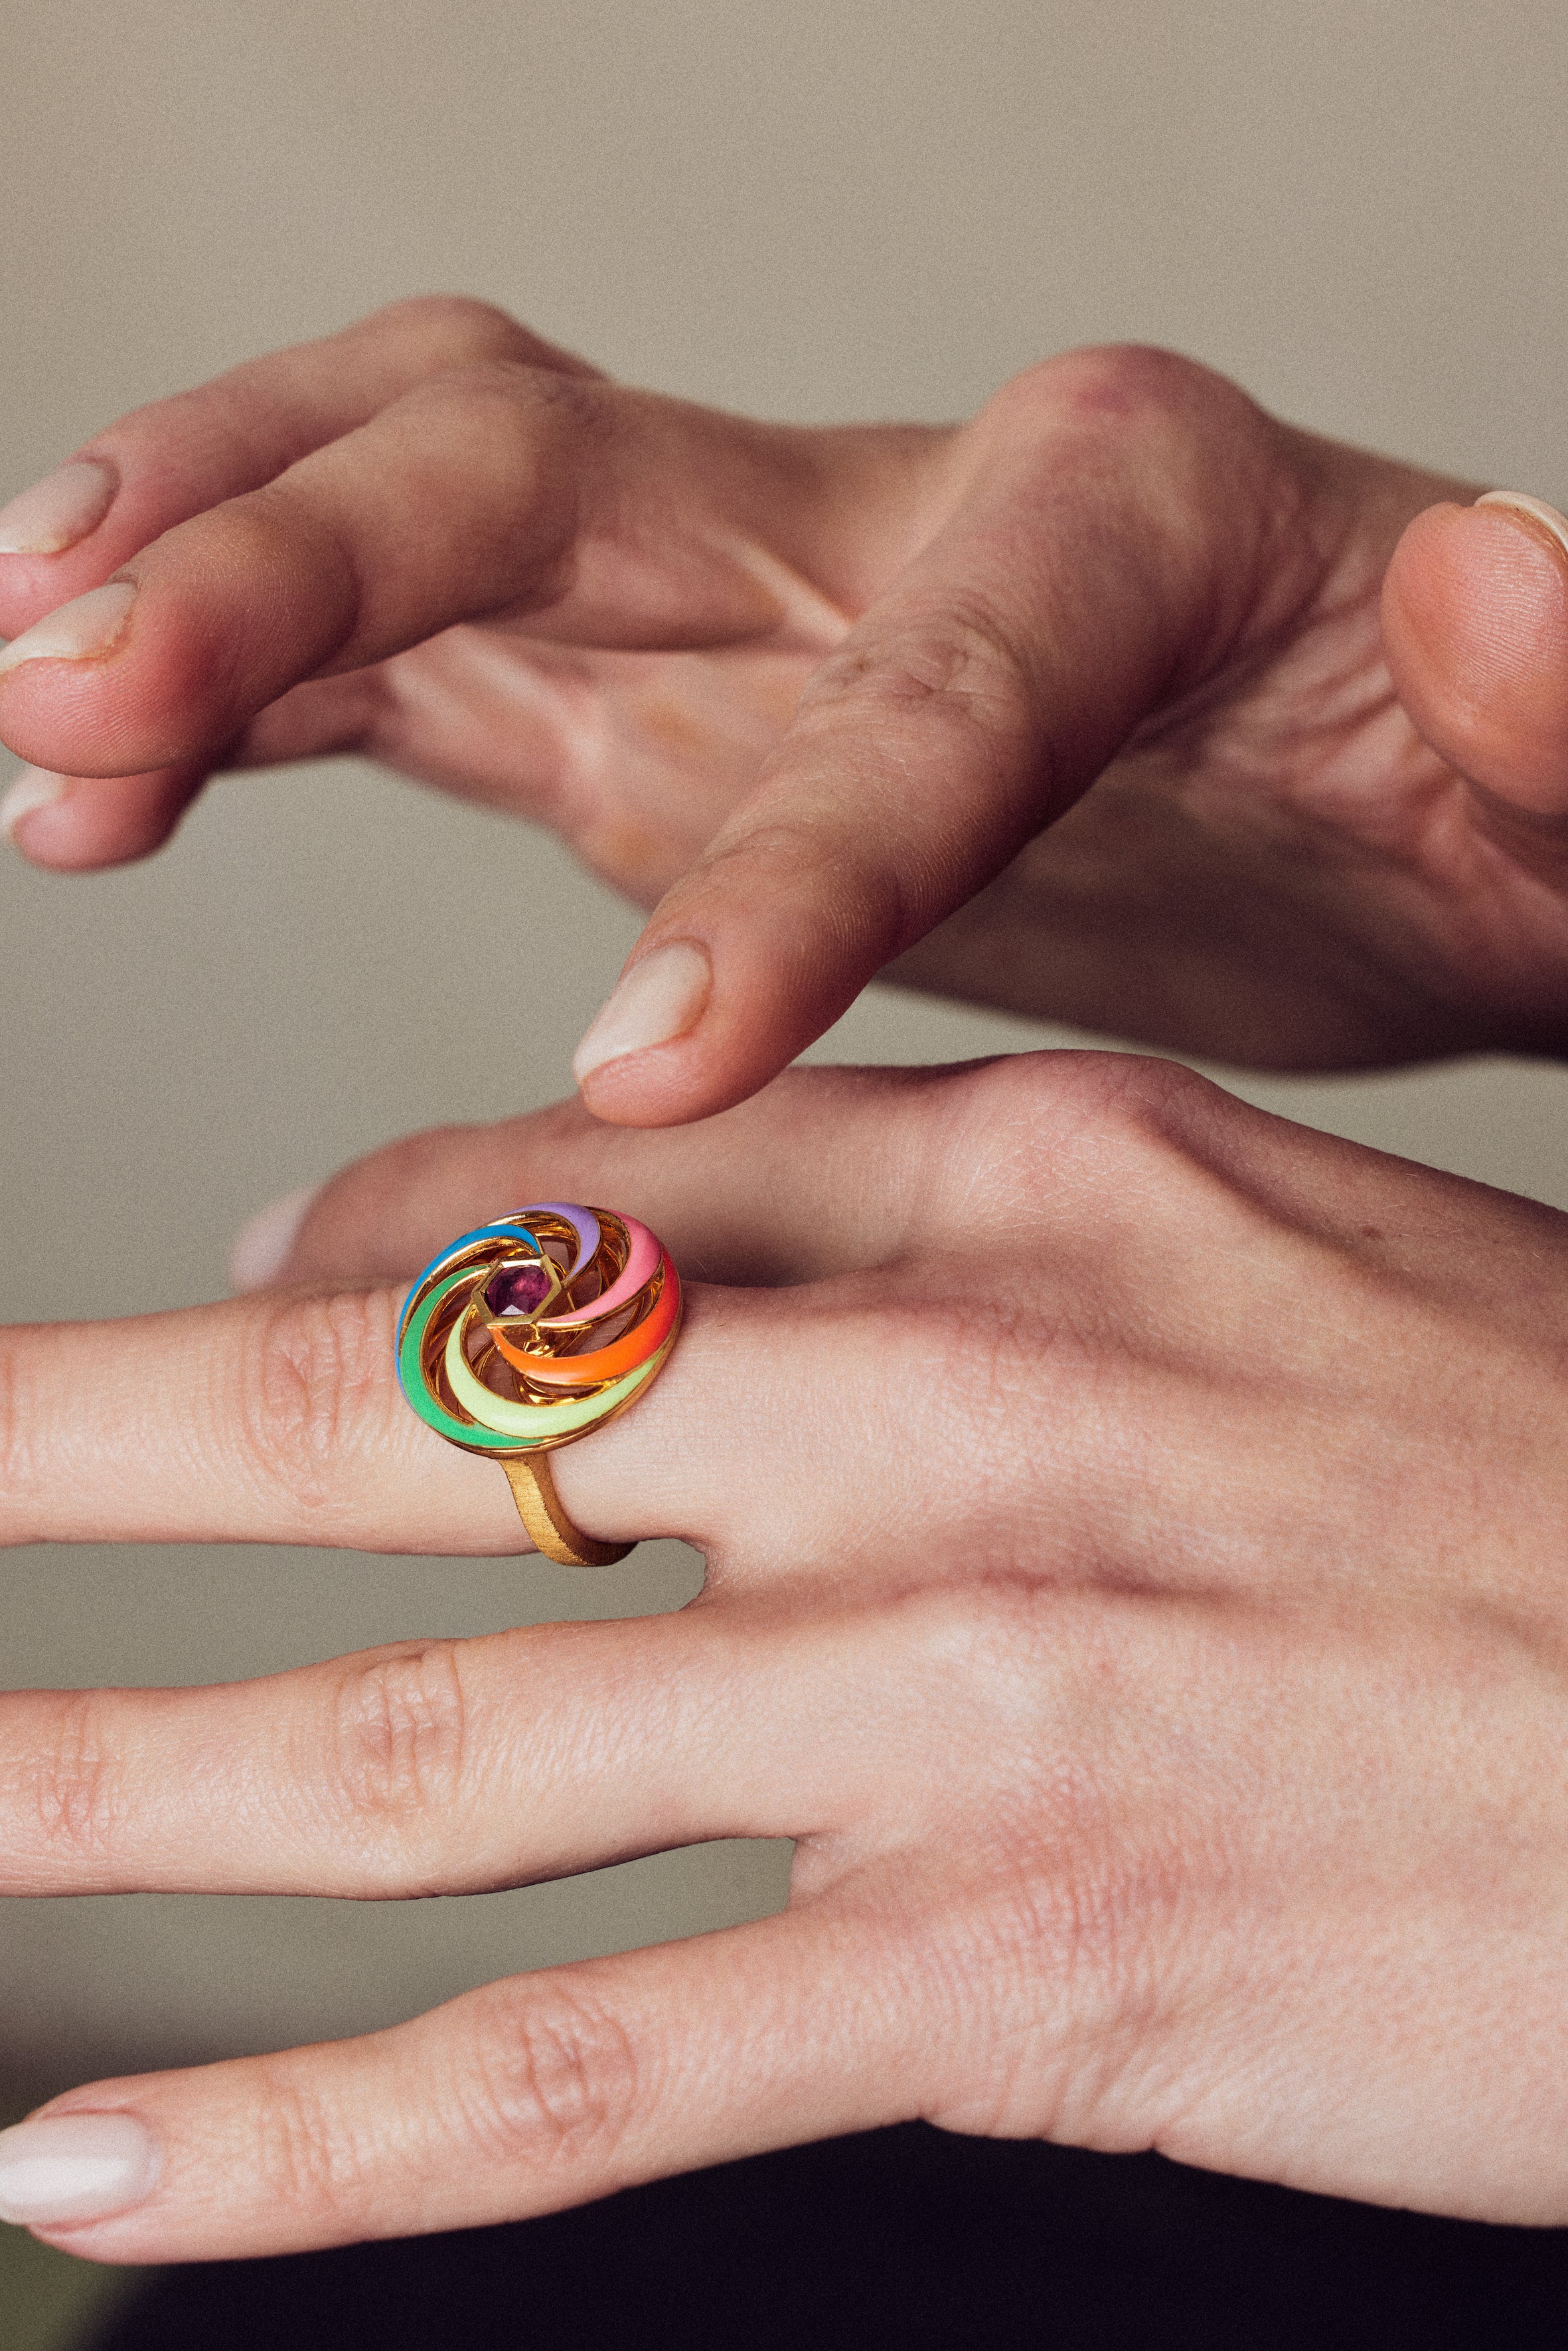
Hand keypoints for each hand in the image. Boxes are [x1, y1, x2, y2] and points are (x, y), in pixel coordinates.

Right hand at [5, 300, 1567, 1122]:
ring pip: (417, 521)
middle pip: (552, 462)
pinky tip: (99, 782)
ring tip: (32, 698)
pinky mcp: (662, 706)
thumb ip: (1561, 701)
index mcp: (1131, 525)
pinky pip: (408, 665)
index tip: (651, 1072)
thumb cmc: (1473, 823)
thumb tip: (1500, 581)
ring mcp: (745, 601)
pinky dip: (243, 700)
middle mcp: (890, 517)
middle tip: (91, 680)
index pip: (926, 675)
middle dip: (318, 560)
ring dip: (205, 585)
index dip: (786, 857)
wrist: (1400, 831)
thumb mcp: (1561, 781)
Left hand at [5, 1053, 1567, 2259]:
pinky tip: (100, 2156)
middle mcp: (956, 1399)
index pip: (563, 1198)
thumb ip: (946, 1209)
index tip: (203, 1321)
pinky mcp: (1019, 1971)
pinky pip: (585, 2068)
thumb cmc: (1546, 1484)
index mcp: (1034, 1181)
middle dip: (67, 1440)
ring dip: (108, 1789)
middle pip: (405, 1424)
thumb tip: (621, 1219)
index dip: (329, 1260)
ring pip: (425, 1758)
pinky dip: (317, 2137)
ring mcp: (969, 1690)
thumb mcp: (1273, 1237)